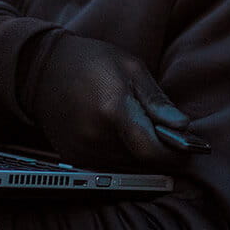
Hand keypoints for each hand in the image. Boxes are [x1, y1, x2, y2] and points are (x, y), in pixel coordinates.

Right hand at [21, 31, 193, 168]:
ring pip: (128, 167)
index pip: (151, 150)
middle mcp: (94, 136)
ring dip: (140, 155)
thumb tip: (182, 126)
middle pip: (142, 161)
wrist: (41, 71)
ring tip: (140, 129)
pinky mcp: (74, 159)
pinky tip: (119, 134)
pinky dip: (121, 155)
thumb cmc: (90, 62)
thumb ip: (157, 100)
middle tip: (168, 135)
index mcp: (112, 109)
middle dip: (160, 152)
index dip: (175, 155)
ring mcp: (81, 151)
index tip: (189, 150)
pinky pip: (109, 166)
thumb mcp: (130, 68)